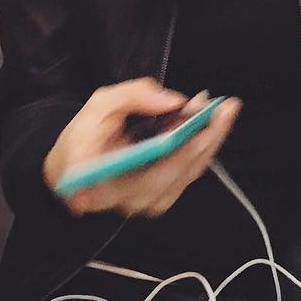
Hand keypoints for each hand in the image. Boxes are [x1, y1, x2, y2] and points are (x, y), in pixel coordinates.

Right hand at [43, 78, 241, 217]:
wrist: (73, 168)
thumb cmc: (83, 137)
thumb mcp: (99, 105)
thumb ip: (133, 97)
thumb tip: (175, 101)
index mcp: (104, 184)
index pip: (149, 175)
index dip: (179, 154)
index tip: (201, 129)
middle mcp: (130, 201)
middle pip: (178, 173)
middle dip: (207, 138)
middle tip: (227, 108)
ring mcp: (148, 203)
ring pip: (189, 173)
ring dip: (210, 139)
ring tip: (223, 109)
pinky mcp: (160, 198)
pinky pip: (188, 173)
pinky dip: (203, 146)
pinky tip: (211, 121)